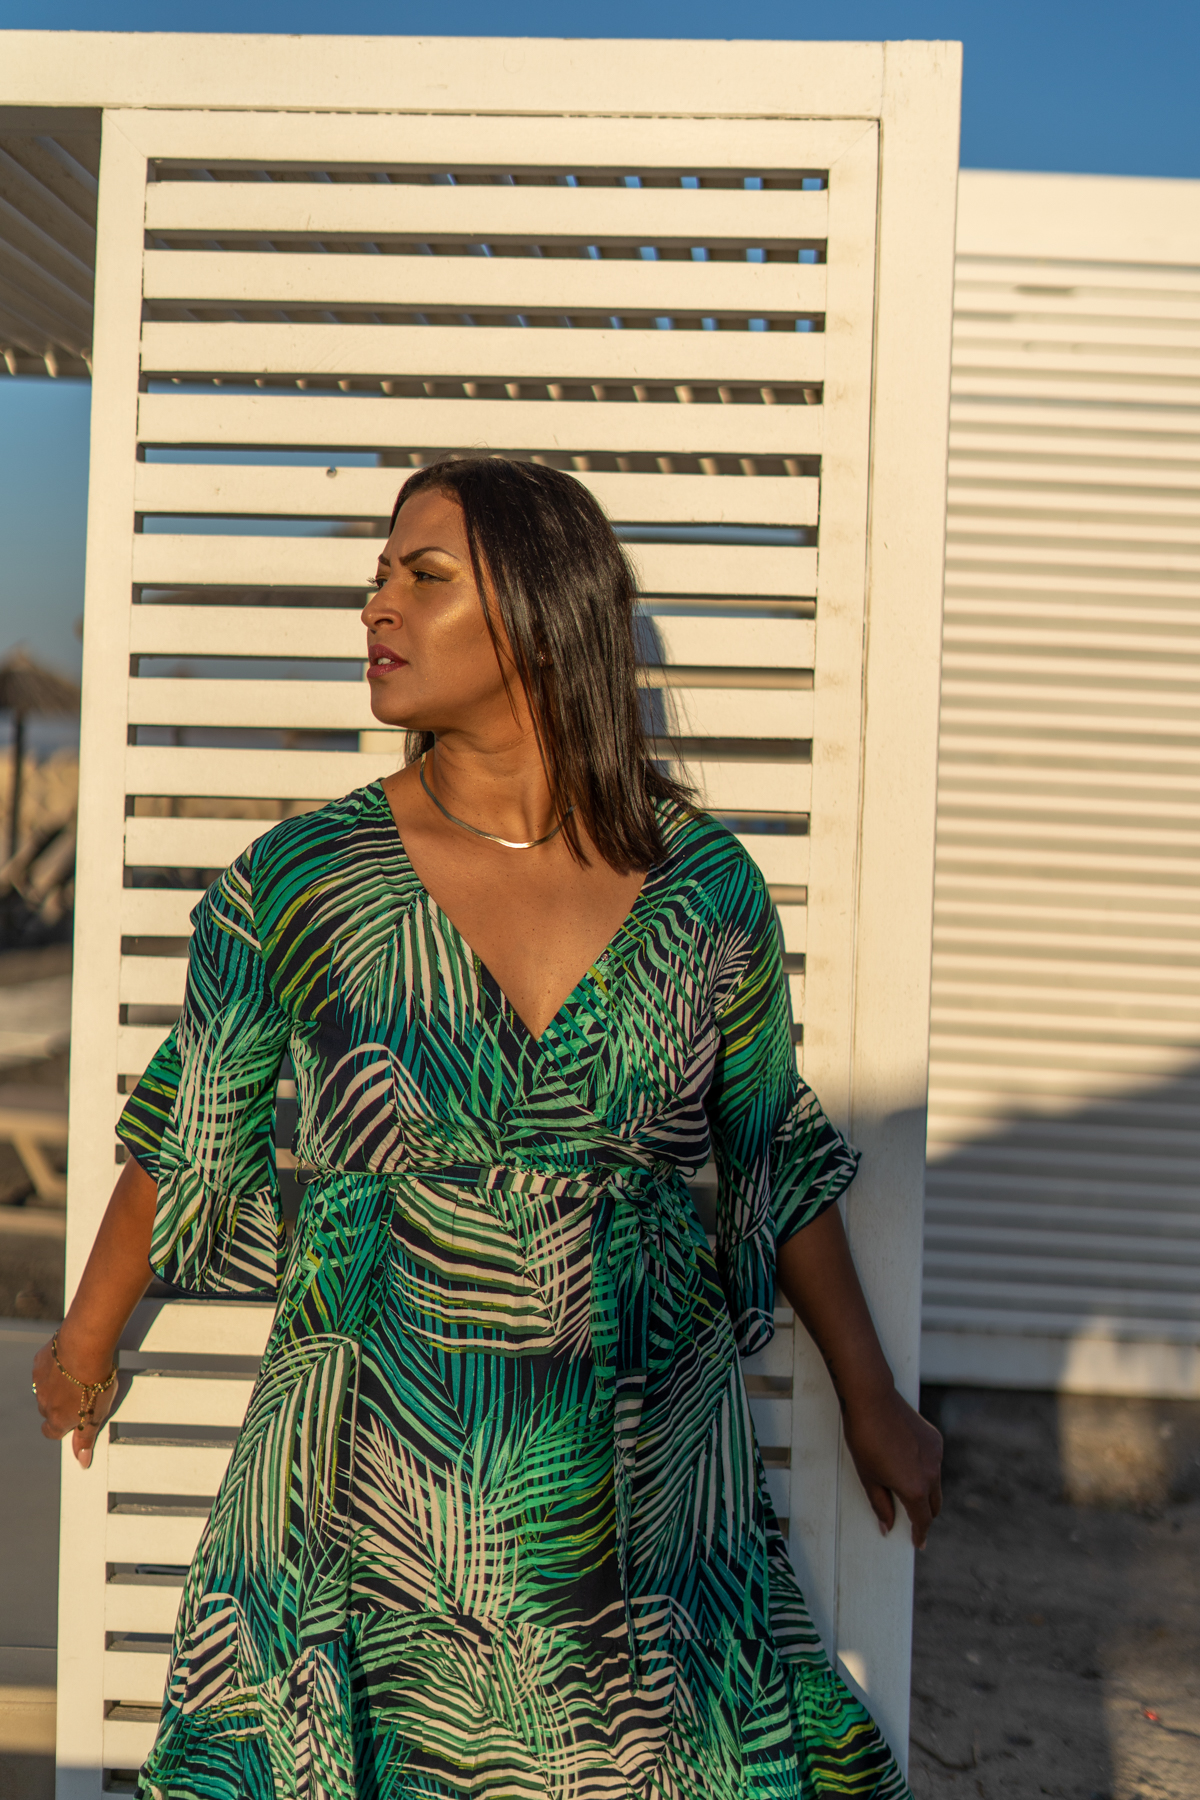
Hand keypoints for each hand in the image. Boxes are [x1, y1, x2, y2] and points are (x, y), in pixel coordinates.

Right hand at [32, 1332, 118, 1469]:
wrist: (84, 1349)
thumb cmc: (94, 1381)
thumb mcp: (97, 1414)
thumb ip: (86, 1438)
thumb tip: (82, 1461)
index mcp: (58, 1419)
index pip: (51, 1432)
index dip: (61, 1427)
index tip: (71, 1419)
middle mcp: (44, 1404)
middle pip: (48, 1410)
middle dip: (60, 1404)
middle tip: (79, 1392)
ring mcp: (39, 1383)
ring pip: (44, 1389)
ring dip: (56, 1385)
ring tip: (75, 1375)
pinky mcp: (39, 1363)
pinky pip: (44, 1369)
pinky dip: (53, 1366)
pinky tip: (67, 1359)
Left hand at [842, 1385, 942, 1548]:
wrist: (873, 1400)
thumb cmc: (865, 1439)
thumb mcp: (868, 1477)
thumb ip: (881, 1505)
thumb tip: (887, 1527)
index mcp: (915, 1489)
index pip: (922, 1520)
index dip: (920, 1534)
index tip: (919, 1543)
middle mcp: (931, 1474)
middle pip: (934, 1505)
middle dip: (925, 1515)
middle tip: (914, 1522)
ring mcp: (936, 1455)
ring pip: (935, 1483)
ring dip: (925, 1491)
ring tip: (905, 1487)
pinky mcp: (935, 1439)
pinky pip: (933, 1462)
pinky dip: (925, 1469)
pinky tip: (907, 1461)